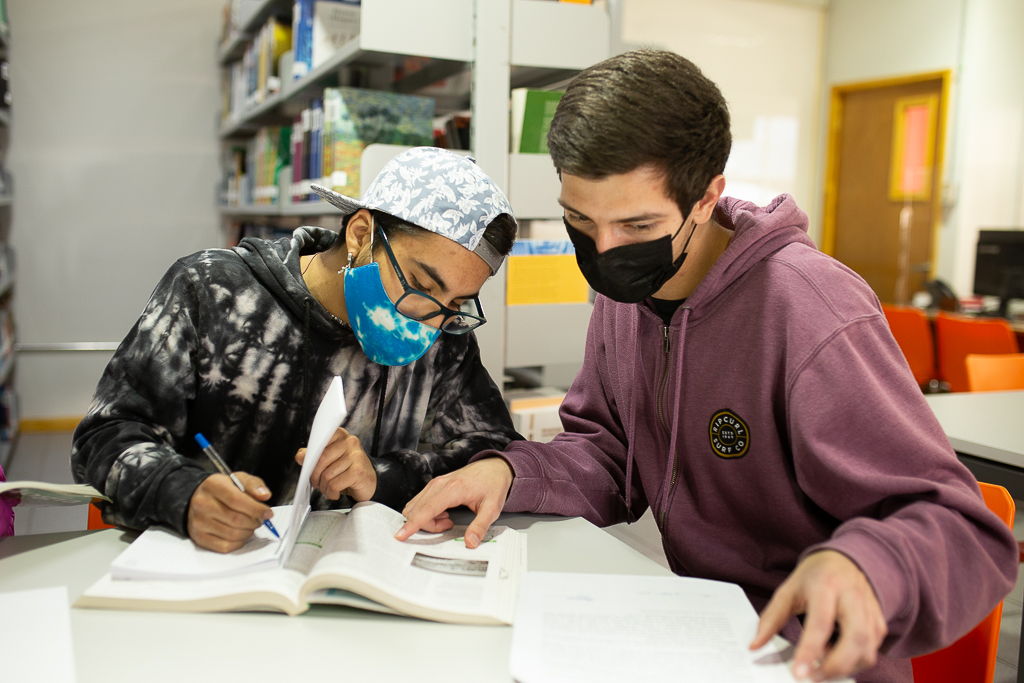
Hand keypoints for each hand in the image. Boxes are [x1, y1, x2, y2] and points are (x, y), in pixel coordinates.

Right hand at [187, 472, 273, 552]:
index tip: (268, 513)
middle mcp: (202, 504)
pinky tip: (240, 534)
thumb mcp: (238, 479)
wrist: (197, 498)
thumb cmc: (222, 489)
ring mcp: (198, 522)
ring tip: (250, 526)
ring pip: (233, 535)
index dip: (256, 509)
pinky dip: (238, 543)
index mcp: (213, 485)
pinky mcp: (199, 537)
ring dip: (248, 532)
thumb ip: (254, 485)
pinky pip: (225, 547)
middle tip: (260, 520)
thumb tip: (265, 496)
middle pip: (236, 520)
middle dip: (254, 522)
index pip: (237, 500)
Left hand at [296, 427, 375, 501]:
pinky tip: (335, 493)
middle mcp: (350, 442)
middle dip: (314, 476)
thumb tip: (301, 455)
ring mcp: (356, 456)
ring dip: (323, 487)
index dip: (311, 457)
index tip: (310, 467)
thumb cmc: (348, 470)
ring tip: (328, 489)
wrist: (369, 482)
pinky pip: (334, 485)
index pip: (319, 442)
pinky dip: (331, 493)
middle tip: (317, 483)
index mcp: (340, 435)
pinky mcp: (358, 472)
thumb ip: (313, 456)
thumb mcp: (330, 461)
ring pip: (327, 475)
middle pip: (321, 459)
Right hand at [394, 457, 513, 547]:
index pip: (426, 509)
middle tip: (448, 526)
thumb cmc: (493, 485)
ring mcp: (435, 483)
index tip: (401, 535)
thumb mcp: (492, 508)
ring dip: (426, 520)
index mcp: (453, 489)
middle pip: (417, 510)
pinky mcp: (434, 485)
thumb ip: (480, 526)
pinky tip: (444, 514)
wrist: (495, 467)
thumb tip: (471, 542)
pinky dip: (426, 513)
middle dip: (425, 525)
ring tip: (448, 520)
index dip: (412, 524)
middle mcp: (440, 483)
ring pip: (416, 506)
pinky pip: (420, 503)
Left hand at [750, 550, 887, 680]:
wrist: (845, 560)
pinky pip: (873, 652)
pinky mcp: (879, 623)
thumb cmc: (814, 576)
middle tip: (812, 678)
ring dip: (845, 668)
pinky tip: (836, 656)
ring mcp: (870, 611)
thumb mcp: (788, 590)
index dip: (810, 650)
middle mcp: (853, 598)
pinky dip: (854, 663)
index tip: (799, 673)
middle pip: (855, 639)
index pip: (821, 622)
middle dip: (835, 666)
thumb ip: (771, 618)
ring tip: (821, 666)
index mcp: (826, 585)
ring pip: (867, 650)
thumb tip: (755, 646)